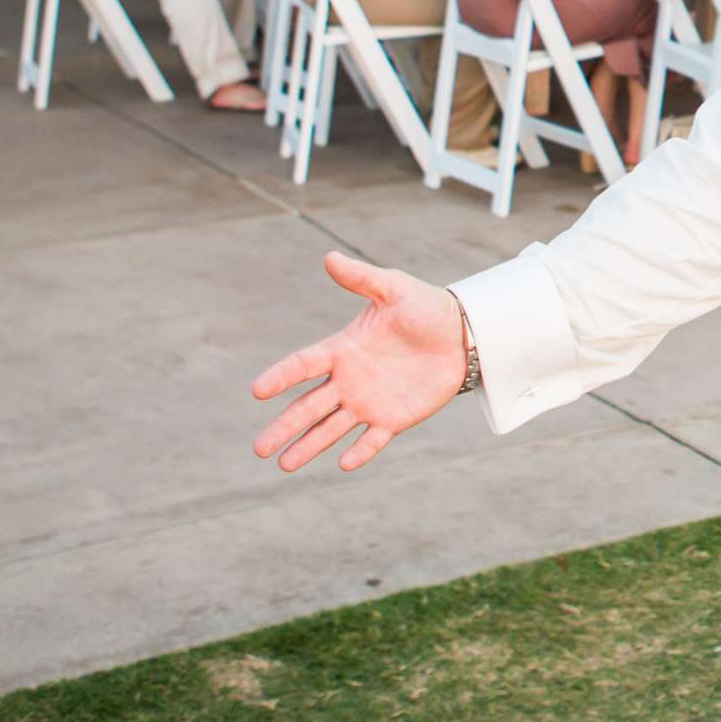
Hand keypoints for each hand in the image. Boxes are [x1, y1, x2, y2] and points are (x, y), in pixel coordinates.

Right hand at [250, 253, 466, 472]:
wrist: (462, 333)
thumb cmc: (425, 307)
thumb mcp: (394, 289)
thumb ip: (362, 278)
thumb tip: (329, 257)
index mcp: (342, 349)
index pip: (303, 364)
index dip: (281, 377)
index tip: (258, 390)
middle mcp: (348, 380)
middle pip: (308, 406)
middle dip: (284, 427)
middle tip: (259, 449)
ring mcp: (369, 402)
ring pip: (331, 428)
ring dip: (309, 445)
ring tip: (284, 464)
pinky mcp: (395, 419)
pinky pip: (373, 439)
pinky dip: (360, 451)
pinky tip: (344, 464)